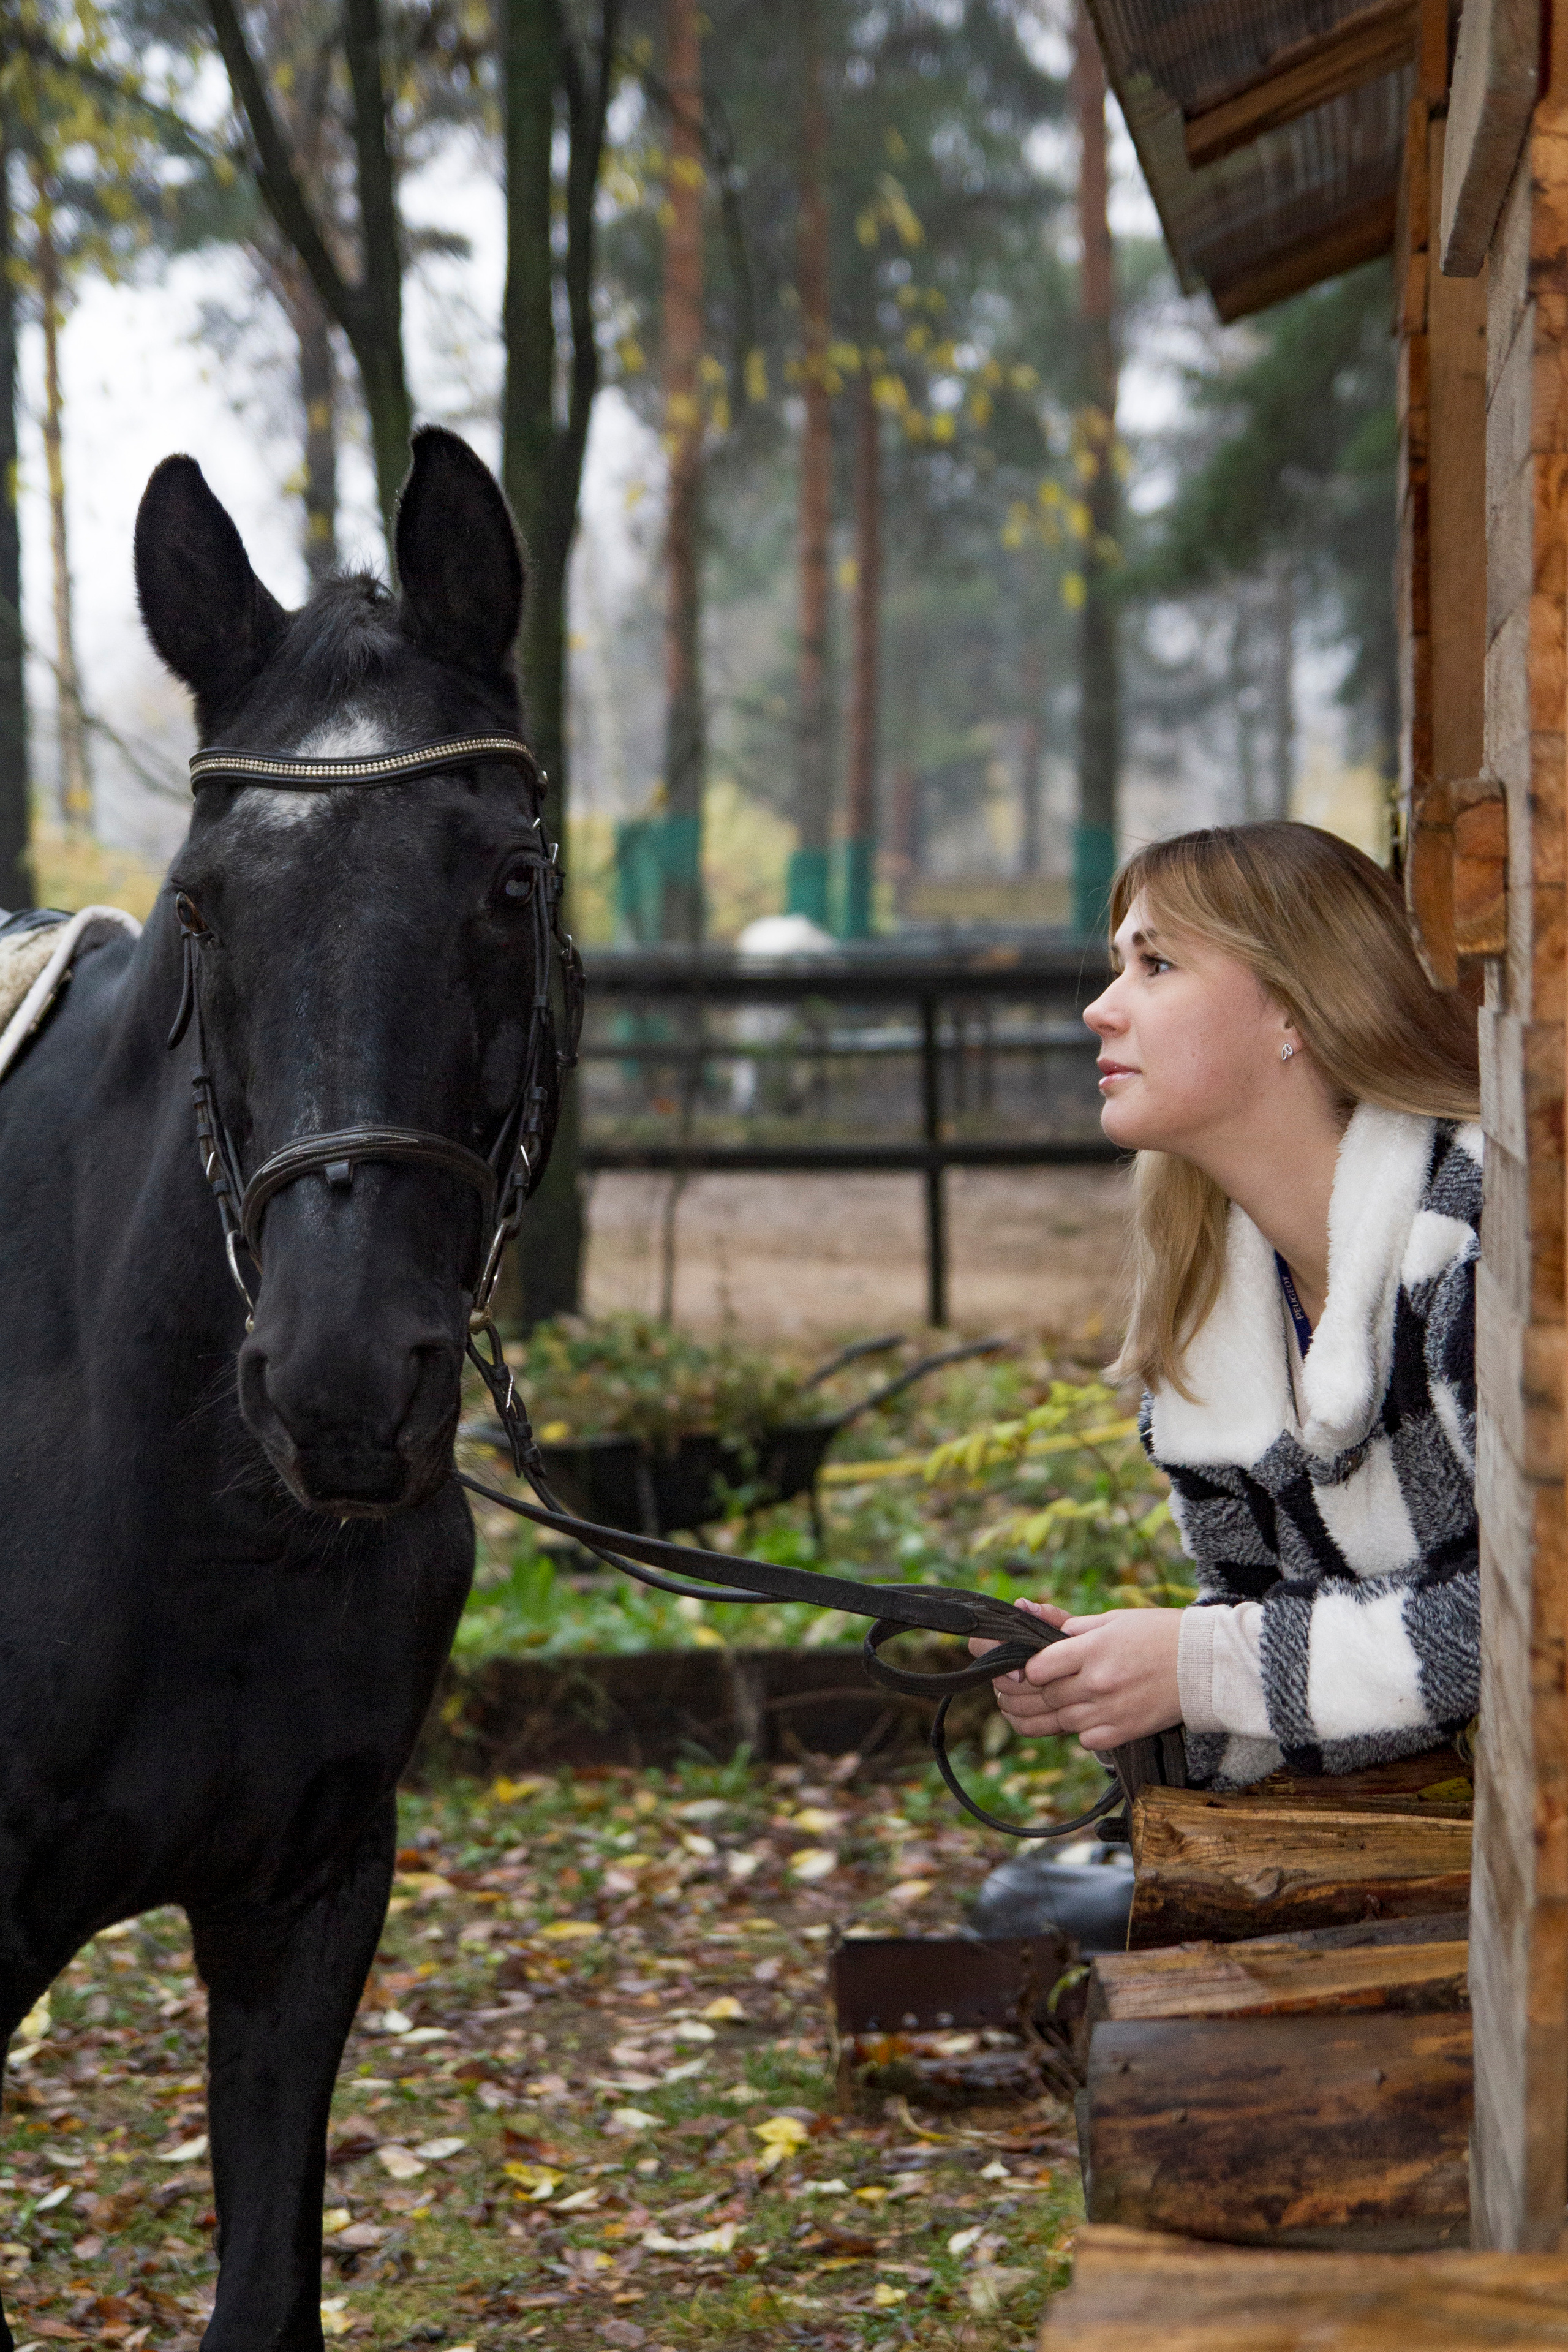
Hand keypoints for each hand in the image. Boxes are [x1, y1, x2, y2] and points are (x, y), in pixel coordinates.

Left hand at [969, 1598, 1182, 1751]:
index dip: (1027, 1669)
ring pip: (1060, 1722)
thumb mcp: (1112, 1619)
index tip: (1028, 1667)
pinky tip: (1080, 1718)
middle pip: (1044, 1696)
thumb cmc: (1159, 1634)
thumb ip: (1067, 1623)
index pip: (1037, 1667)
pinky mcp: (1125, 1733)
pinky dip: (1079, 1732)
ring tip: (1037, 1706)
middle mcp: (1098, 1682)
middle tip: (1018, 1690)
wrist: (1206, 1665)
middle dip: (1028, 1693)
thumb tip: (1026, 1609)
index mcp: (1093, 1649)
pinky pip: (1085, 1740)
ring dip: (1047, 1715)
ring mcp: (1111, 1711)